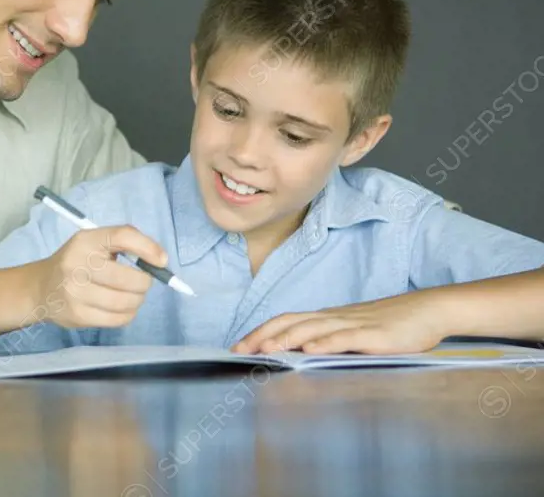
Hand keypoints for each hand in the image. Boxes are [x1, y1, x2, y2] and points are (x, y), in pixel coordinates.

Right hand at [34, 225, 166, 328]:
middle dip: (144, 283)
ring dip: (137, 301)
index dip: (147, 248)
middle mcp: (77, 264)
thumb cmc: (77, 261)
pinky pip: (117, 319)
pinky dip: (127, 314)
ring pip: (126, 302)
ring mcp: (76, 292)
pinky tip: (121, 308)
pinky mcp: (78, 315)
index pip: (122, 236)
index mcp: (85, 241)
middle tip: (141, 283)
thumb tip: (160, 260)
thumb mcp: (94, 242)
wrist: (41, 287)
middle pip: (129, 278)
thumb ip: (124, 242)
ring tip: (132, 296)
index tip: (162, 260)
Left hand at [231, 291, 450, 355]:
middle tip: (239, 351)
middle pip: (290, 322)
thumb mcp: (353, 332)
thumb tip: (300, 355)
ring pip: (312, 328)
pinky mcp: (374, 334)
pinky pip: (345, 337)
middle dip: (262, 336)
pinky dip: (325, 342)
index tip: (238, 347)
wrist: (427, 310)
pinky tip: (311, 350)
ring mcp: (353, 324)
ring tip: (265, 349)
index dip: (260, 332)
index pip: (285, 321)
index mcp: (326, 317)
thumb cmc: (389, 325)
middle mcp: (333, 317)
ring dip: (286, 338)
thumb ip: (329, 340)